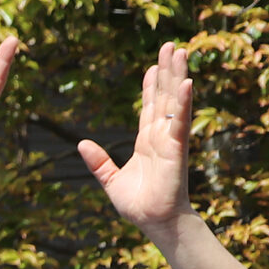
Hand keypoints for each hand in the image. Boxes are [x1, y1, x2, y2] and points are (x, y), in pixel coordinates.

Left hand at [79, 42, 193, 236]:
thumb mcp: (110, 179)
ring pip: (173, 101)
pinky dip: (182, 102)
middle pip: (163, 97)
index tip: (152, 66)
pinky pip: (179, 121)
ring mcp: (170, 140)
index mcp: (146, 142)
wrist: (153, 221)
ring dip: (176, 76)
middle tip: (169, 47)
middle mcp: (160, 136)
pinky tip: (186, 82)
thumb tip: (81, 144)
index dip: (150, 87)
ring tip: (179, 52)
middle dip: (166, 72)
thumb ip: (98, 162)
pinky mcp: (176, 148)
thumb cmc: (138, 203)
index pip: (148, 108)